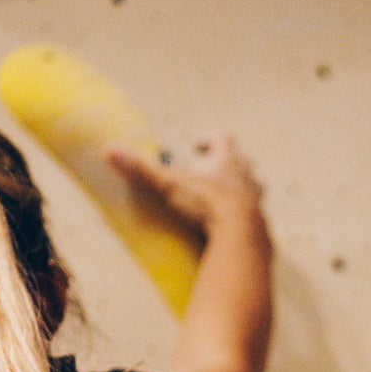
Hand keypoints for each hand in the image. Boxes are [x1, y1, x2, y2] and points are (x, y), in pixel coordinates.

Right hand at [106, 134, 265, 236]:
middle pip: (243, 160)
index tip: (196, 145)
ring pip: (255, 185)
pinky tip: (234, 225)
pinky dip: (247, 216)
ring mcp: (256, 199)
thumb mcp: (170, 184)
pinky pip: (256, 215)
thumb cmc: (207, 204)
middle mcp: (246, 175)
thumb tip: (110, 151)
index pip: (222, 138)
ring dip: (243, 187)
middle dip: (230, 163)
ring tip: (228, 196)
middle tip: (214, 170)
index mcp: (227, 159)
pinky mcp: (260, 222)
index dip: (209, 139)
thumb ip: (142, 169)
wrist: (240, 233)